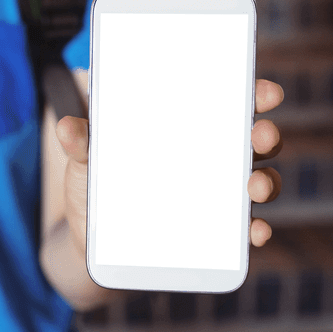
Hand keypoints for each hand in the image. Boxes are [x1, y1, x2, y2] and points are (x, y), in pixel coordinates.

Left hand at [55, 78, 283, 252]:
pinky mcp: (214, 233)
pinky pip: (244, 229)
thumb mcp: (87, 161)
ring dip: (265, 182)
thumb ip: (83, 143)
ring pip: (257, 182)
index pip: (229, 102)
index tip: (266, 92)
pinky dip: (255, 229)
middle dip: (264, 135)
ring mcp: (217, 195)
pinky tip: (255, 230)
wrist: (90, 239)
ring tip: (254, 187)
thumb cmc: (96, 184)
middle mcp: (212, 157)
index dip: (254, 94)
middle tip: (260, 136)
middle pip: (253, 140)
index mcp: (188, 128)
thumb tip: (66, 128)